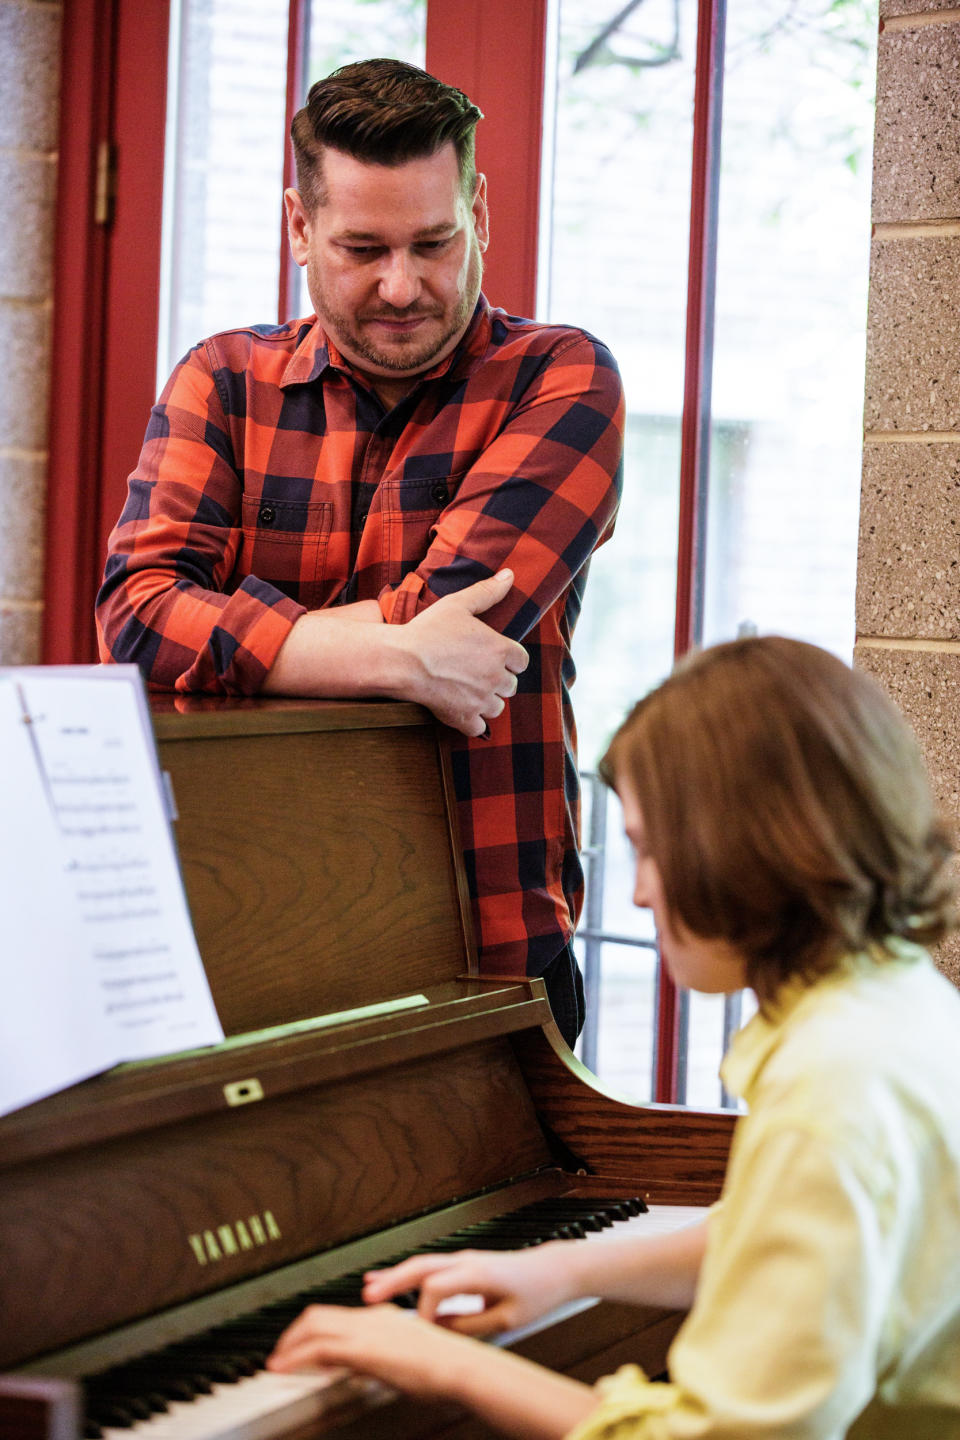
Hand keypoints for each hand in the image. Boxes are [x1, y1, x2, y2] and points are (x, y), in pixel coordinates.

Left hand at [267, 1299, 596, 1439]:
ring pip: (313, 1325)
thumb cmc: (444, 1368)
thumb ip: (382, 1359)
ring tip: (276, 1362)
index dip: (312, 1329)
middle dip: (293, 1333)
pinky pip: (318, 1349)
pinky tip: (285, 1368)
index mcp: (382, 1317)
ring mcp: (366, 1330)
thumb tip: (364, 1368)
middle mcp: (371, 1317)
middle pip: (318, 1314)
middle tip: (281, 1352)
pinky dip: (296, 1357)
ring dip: (289, 1344)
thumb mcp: (406, 1359)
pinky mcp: (363, 1349)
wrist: (459, 1367)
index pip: (337, 1315)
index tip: (300, 1344)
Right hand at [361, 1242, 578, 1335]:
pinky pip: (430, 1267)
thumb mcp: (507, 1320)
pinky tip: (390, 1278)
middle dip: (393, 1281)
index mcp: (478, 1273)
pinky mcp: (463, 1264)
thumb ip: (471, 1326)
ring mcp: (464, 1259)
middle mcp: (467, 1260)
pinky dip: (408, 1273)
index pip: (436, 1288)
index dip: (424, 1311)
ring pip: (422, 1264)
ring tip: (368, 1287)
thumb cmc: (535, 1294)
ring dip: (395, 1275)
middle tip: (368, 1295)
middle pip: (421, 1267)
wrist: (553, 1270)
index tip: (422, 1332)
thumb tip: (439, 1331)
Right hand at [395, 569, 528, 735]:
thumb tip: (510, 575)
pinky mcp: (464, 718)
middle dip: (498, 680)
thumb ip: (488, 591)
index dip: (509, 659)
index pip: (522, 661)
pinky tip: (461, 709)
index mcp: (500, 650)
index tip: (493, 656)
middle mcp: (496, 677)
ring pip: (498, 707)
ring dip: (487, 700)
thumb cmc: (429, 629)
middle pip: (511, 685)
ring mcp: (481, 700)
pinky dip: (473, 721)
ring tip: (468, 689)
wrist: (402, 661)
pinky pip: (480, 727)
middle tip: (475, 671)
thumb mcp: (459, 604)